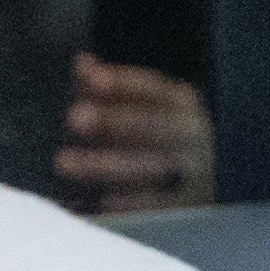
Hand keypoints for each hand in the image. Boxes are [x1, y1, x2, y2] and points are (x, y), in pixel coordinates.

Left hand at [59, 56, 213, 213]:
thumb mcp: (144, 110)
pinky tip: (95, 198)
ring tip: (63, 162)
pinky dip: (125, 202)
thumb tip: (82, 63)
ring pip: (149, 166)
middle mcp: (192, 135)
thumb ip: (111, 89)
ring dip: (104, 164)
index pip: (154, 89)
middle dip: (113, 121)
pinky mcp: (186, 207)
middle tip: (73, 117)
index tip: (92, 80)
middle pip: (153, 125)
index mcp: (182, 106)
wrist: (205, 188)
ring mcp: (193, 172)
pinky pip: (154, 206)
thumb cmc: (160, 140)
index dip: (124, 83)